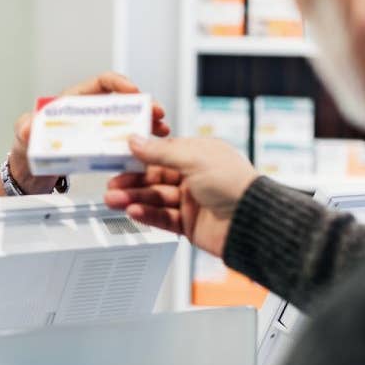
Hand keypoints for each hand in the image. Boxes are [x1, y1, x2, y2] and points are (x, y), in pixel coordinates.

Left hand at [5, 72, 170, 193]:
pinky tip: (150, 148)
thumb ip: (25, 129)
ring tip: (161, 130)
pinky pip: (123, 141)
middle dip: (142, 104)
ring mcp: (96, 130)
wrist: (29, 176)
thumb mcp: (23, 138)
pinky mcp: (100, 147)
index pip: (100, 83)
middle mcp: (88, 114)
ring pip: (127, 120)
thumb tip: (28, 126)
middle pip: (121, 101)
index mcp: (72, 103)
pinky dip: (138, 142)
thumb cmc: (26, 149)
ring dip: (146, 122)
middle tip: (157, 114)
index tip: (132, 91)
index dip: (118, 83)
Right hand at [103, 136, 257, 256]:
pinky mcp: (189, 224)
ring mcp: (192, 201)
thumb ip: (160, 151)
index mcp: (199, 155)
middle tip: (112, 184)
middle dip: (131, 181)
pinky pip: (162, 217)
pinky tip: (133, 210)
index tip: (119, 158)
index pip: (161, 153)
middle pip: (154, 178)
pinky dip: (146, 214)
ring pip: (155, 198)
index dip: (139, 157)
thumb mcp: (194, 158)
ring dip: (133, 198)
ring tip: (114, 200)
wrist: (252, 223)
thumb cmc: (235, 185)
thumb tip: (136, 140)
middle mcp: (195, 177)